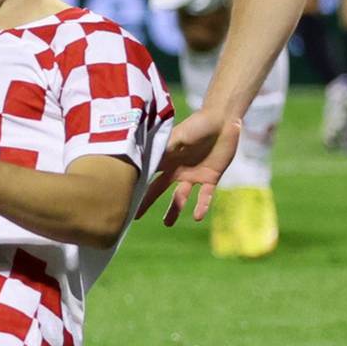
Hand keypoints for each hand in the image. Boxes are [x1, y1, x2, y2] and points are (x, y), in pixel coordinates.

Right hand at [138, 106, 241, 224]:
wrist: (222, 121)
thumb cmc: (197, 124)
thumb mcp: (179, 136)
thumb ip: (165, 148)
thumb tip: (147, 159)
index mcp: (166, 158)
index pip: (148, 174)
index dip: (137, 184)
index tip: (124, 196)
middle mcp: (177, 169)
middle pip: (158, 189)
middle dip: (147, 202)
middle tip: (136, 216)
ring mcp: (193, 175)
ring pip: (180, 196)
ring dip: (174, 210)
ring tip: (167, 224)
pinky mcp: (210, 178)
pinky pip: (205, 196)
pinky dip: (202, 206)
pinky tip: (198, 217)